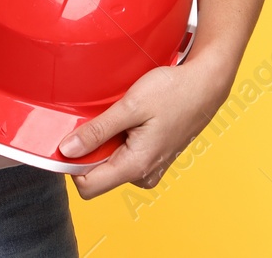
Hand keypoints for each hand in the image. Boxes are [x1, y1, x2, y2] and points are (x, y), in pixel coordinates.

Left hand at [59, 57, 230, 198]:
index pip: (87, 186)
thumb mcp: (130, 106)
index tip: (70, 138)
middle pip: (96, 176)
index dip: (71, 165)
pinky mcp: (152, 158)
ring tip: (117, 116)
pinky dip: (117, 140)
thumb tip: (66, 150)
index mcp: (136, 166)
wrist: (205, 84)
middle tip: (97, 119)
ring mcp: (150, 168)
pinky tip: (127, 120)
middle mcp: (143, 175)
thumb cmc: (173, 91)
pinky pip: (123, 157)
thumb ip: (97, 131)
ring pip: (109, 165)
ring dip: (104, 143)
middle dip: (89, 150)